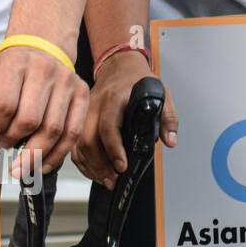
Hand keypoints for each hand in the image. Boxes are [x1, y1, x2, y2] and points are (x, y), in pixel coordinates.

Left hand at [0, 45, 87, 176]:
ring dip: (34, 153)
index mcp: (14, 64)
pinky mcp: (81, 95)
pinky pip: (72, 133)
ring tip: (22, 160)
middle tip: (7, 142)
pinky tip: (42, 164)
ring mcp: (66, 82)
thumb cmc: (9, 71)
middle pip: (29, 120)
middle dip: (14, 140)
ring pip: (53, 130)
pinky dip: (57, 155)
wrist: (40, 49)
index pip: (4, 105)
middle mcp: (43, 70)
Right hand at [71, 49, 177, 188]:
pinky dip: (82, 161)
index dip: (113, 149)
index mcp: (115, 98)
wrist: (119, 65)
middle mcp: (96, 105)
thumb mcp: (160, 93)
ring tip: (105, 180)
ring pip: (79, 144)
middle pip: (88, 139)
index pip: (109, 126)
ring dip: (90, 166)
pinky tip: (95, 171)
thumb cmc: (138, 80)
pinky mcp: (79, 119)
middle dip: (99, 164)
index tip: (122, 166)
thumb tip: (170, 141)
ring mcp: (84, 112)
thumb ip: (168, 117)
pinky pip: (75, 144)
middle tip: (113, 180)